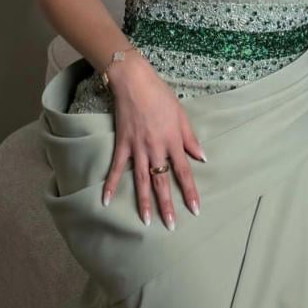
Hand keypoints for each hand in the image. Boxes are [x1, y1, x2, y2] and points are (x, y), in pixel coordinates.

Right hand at [100, 58, 205, 230]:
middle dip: (167, 205)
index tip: (195, 210)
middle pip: (162, 181)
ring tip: (146, 221)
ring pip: (141, 180)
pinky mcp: (122, 144)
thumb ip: (191, 138)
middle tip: (171, 226)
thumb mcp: (182, 115)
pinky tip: (105, 201)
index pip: (184, 172)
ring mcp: (138, 147)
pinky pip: (117, 168)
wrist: (134, 82)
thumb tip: (202, 157)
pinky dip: (111, 184)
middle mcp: (156, 148)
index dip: (189, 192)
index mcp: (173, 141)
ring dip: (144, 201)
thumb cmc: (161, 95)